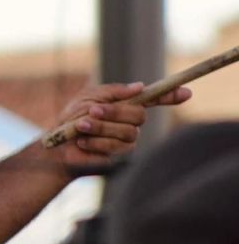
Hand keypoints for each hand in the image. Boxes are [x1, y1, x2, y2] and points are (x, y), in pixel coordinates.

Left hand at [51, 82, 191, 168]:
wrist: (56, 146)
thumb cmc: (71, 118)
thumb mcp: (88, 98)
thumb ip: (113, 92)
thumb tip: (140, 86)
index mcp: (125, 105)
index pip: (154, 100)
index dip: (171, 96)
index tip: (186, 92)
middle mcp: (131, 123)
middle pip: (139, 115)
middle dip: (115, 112)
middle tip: (93, 111)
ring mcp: (127, 141)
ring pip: (127, 132)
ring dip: (100, 127)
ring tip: (80, 126)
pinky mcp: (118, 157)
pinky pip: (114, 147)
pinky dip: (94, 141)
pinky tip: (82, 141)